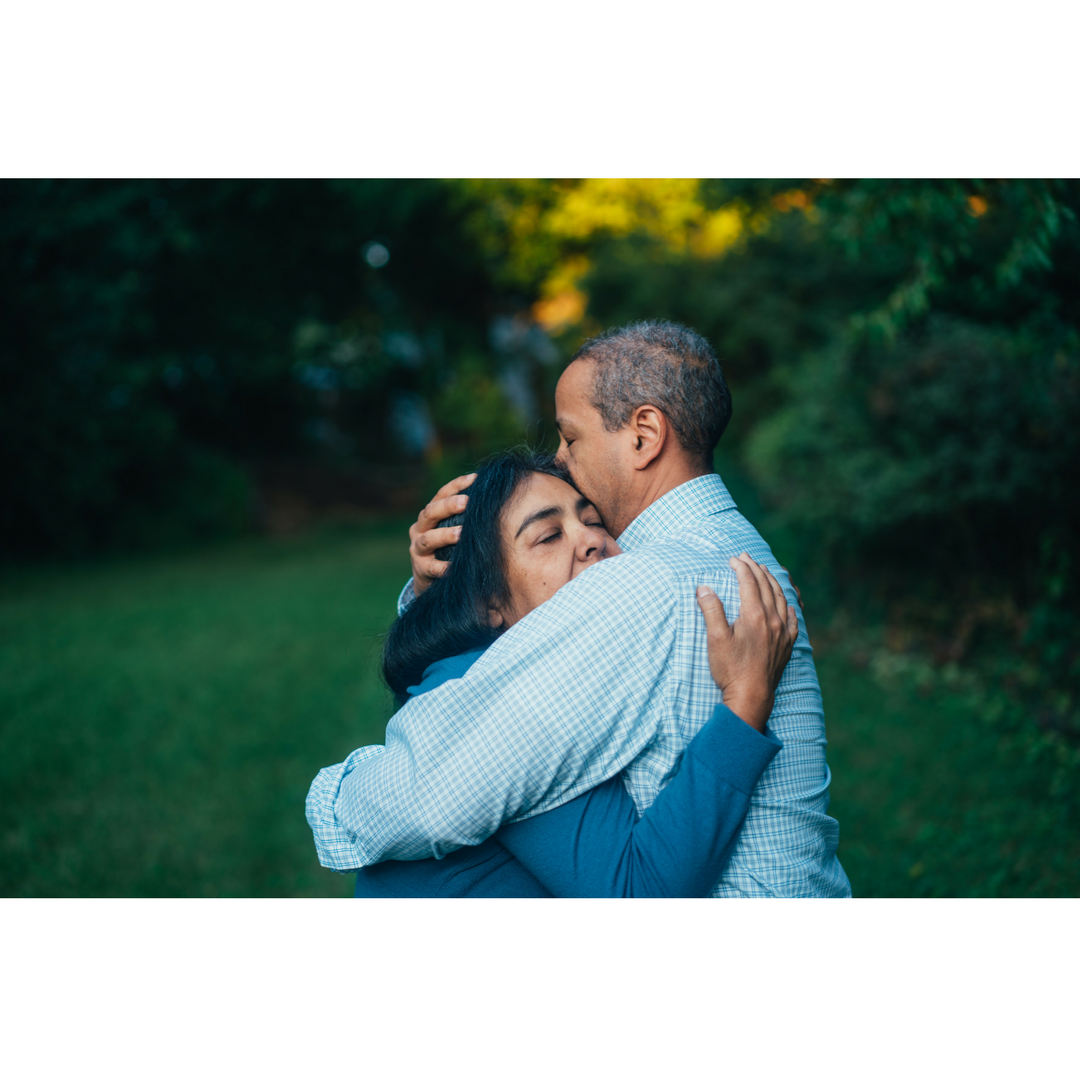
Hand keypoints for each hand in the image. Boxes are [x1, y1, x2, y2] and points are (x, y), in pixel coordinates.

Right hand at [408, 473, 475, 594]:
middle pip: (430, 512)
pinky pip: (432, 567)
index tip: (474, 479)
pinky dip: (443, 567)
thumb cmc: (445, 547)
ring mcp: (418, 549)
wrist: (427, 577)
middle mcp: (419, 529)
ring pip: (429, 539)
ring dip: (445, 535)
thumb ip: (463, 515)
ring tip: (462, 533)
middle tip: (467, 502)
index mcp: (428, 515)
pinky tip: (454, 566)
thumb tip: (490, 494)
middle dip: (448, 506)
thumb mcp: (450, 528)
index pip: (440, 495)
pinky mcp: (420, 569)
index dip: (456, 486)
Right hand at [695, 554, 798, 732]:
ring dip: (773, 582)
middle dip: (756, 569)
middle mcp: (772, 620)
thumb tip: (704, 588)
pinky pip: (794, 619)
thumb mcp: (715, 639)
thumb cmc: (731, 669)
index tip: (733, 559)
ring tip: (765, 572)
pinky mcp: (787, 645)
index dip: (741, 568)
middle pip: (766, 586)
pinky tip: (788, 604)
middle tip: (746, 558)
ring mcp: (783, 633)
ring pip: (781, 599)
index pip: (749, 582)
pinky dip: (790, 606)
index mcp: (754, 615)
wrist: (751, 696)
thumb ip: (711, 610)